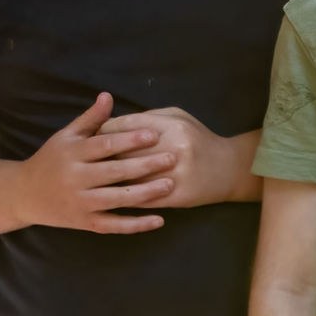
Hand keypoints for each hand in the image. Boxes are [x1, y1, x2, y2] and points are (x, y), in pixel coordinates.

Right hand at [11, 93, 173, 233]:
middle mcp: (75, 179)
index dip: (129, 140)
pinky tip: (159, 220)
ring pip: (116, 199)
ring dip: (145, 194)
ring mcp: (80, 203)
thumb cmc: (51, 160)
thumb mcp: (66, 136)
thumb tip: (108, 95)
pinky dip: (136, 225)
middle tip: (172, 158)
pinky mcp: (85, 223)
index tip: (154, 134)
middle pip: (113, 172)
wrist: (23, 195)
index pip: (104, 145)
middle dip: (144, 165)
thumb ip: (91, 119)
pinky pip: (113, 225)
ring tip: (170, 184)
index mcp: (72, 154)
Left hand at [98, 106, 253, 206]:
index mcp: (173, 126)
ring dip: (108, 179)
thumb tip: (113, 121)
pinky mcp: (176, 197)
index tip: (92, 136)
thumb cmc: (199, 139)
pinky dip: (123, 196)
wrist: (229, 169)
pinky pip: (141, 198)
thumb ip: (148, 117)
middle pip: (124, 152)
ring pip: (130, 178)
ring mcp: (175, 175)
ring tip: (93, 178)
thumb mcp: (179, 117)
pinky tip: (110, 195)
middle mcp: (174, 149)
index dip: (104, 131)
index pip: (126, 126)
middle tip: (86, 160)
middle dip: (101, 156)